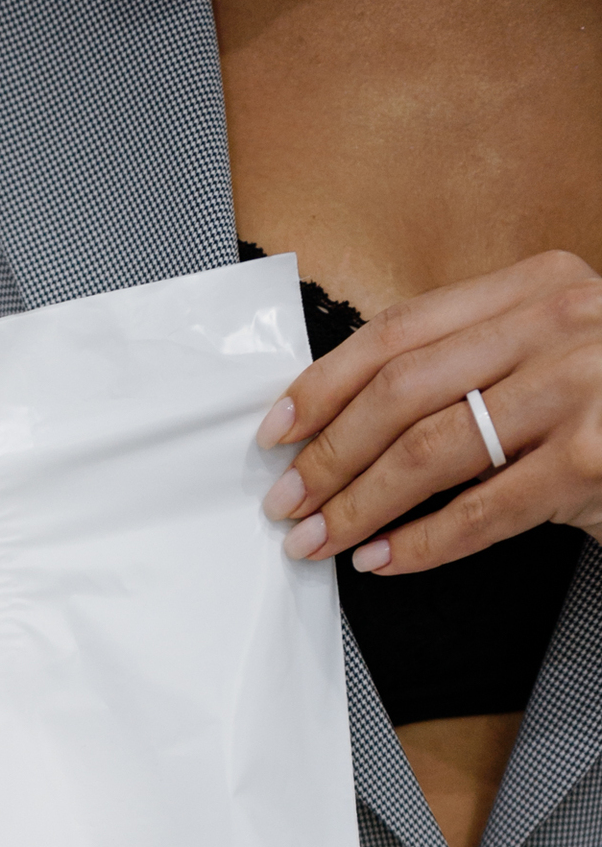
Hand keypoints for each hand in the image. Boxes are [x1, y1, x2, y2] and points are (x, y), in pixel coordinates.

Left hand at [256, 250, 601, 574]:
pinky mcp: (596, 463)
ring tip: (319, 538)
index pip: (398, 332)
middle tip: (286, 500)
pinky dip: (421, 544)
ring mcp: (584, 391)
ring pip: (432, 452)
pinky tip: (384, 559)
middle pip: (402, 392)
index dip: (322, 385)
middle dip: (328, 454)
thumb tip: (349, 421)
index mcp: (536, 287)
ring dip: (359, 504)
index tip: (276, 431)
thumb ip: (469, 366)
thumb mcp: (549, 354)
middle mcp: (561, 325)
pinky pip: (483, 513)